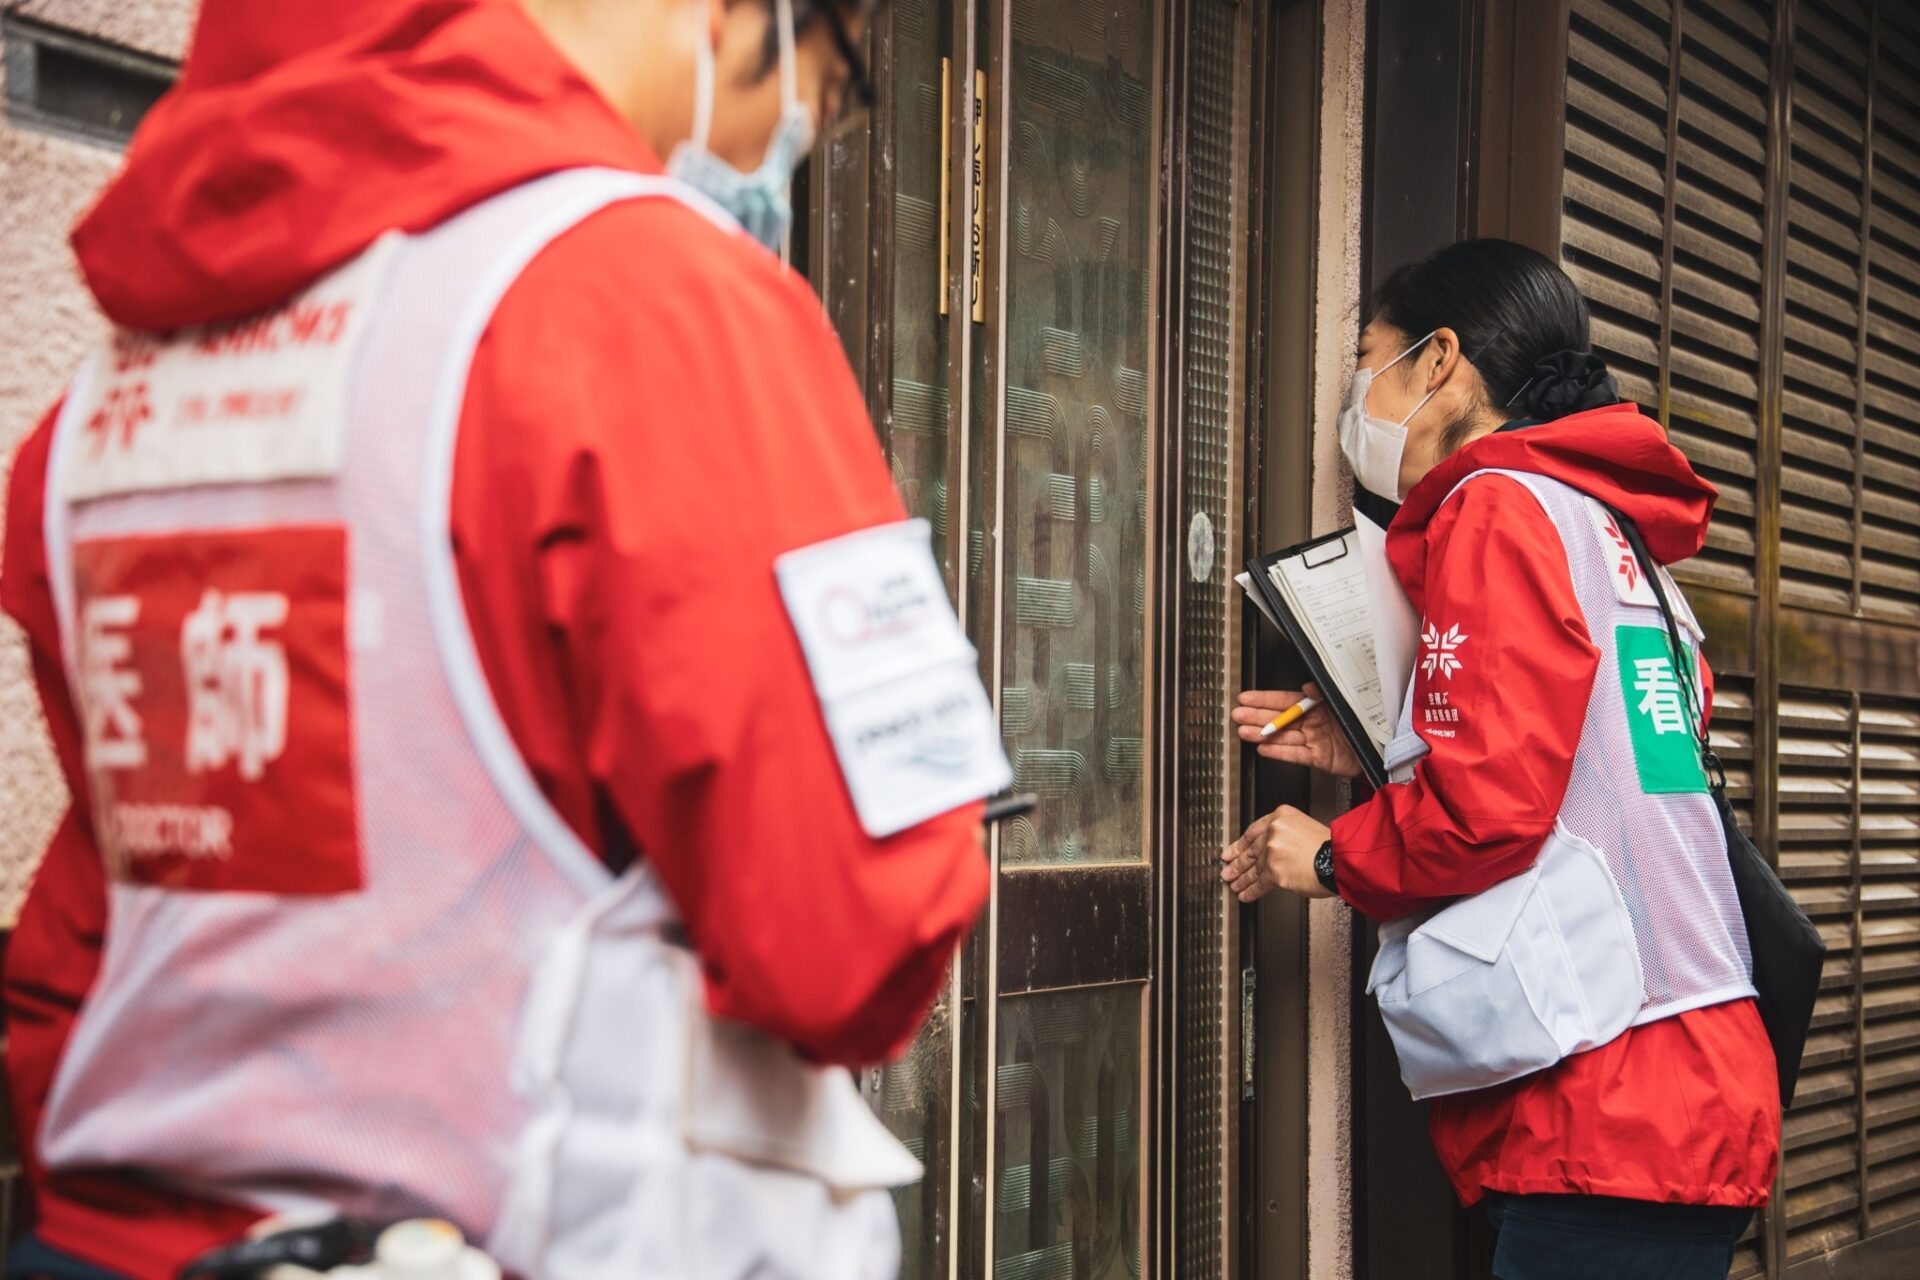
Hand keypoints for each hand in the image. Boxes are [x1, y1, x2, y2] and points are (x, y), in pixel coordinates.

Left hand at [1219, 805, 1334, 902]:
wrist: (1340, 860)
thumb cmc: (1330, 848)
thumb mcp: (1304, 828)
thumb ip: (1284, 836)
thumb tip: (1270, 851)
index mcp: (1280, 816)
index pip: (1252, 832)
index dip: (1239, 845)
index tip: (1231, 852)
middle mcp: (1274, 832)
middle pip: (1250, 851)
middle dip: (1237, 863)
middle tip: (1227, 870)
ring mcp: (1272, 852)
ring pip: (1253, 868)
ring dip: (1242, 879)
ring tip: (1234, 884)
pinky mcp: (1274, 871)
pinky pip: (1259, 883)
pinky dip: (1251, 891)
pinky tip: (1244, 894)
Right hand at [1231, 684, 1363, 778]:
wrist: (1384, 749)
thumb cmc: (1368, 722)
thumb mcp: (1344, 700)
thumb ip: (1323, 694)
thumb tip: (1306, 687)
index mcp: (1318, 705)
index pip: (1285, 701)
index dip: (1264, 700)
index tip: (1246, 698)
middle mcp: (1314, 722)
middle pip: (1279, 719)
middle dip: (1256, 717)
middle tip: (1238, 716)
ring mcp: (1315, 740)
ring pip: (1282, 737)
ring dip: (1262, 735)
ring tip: (1244, 732)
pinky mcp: (1318, 757)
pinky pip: (1294, 754)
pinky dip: (1278, 752)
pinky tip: (1263, 748)